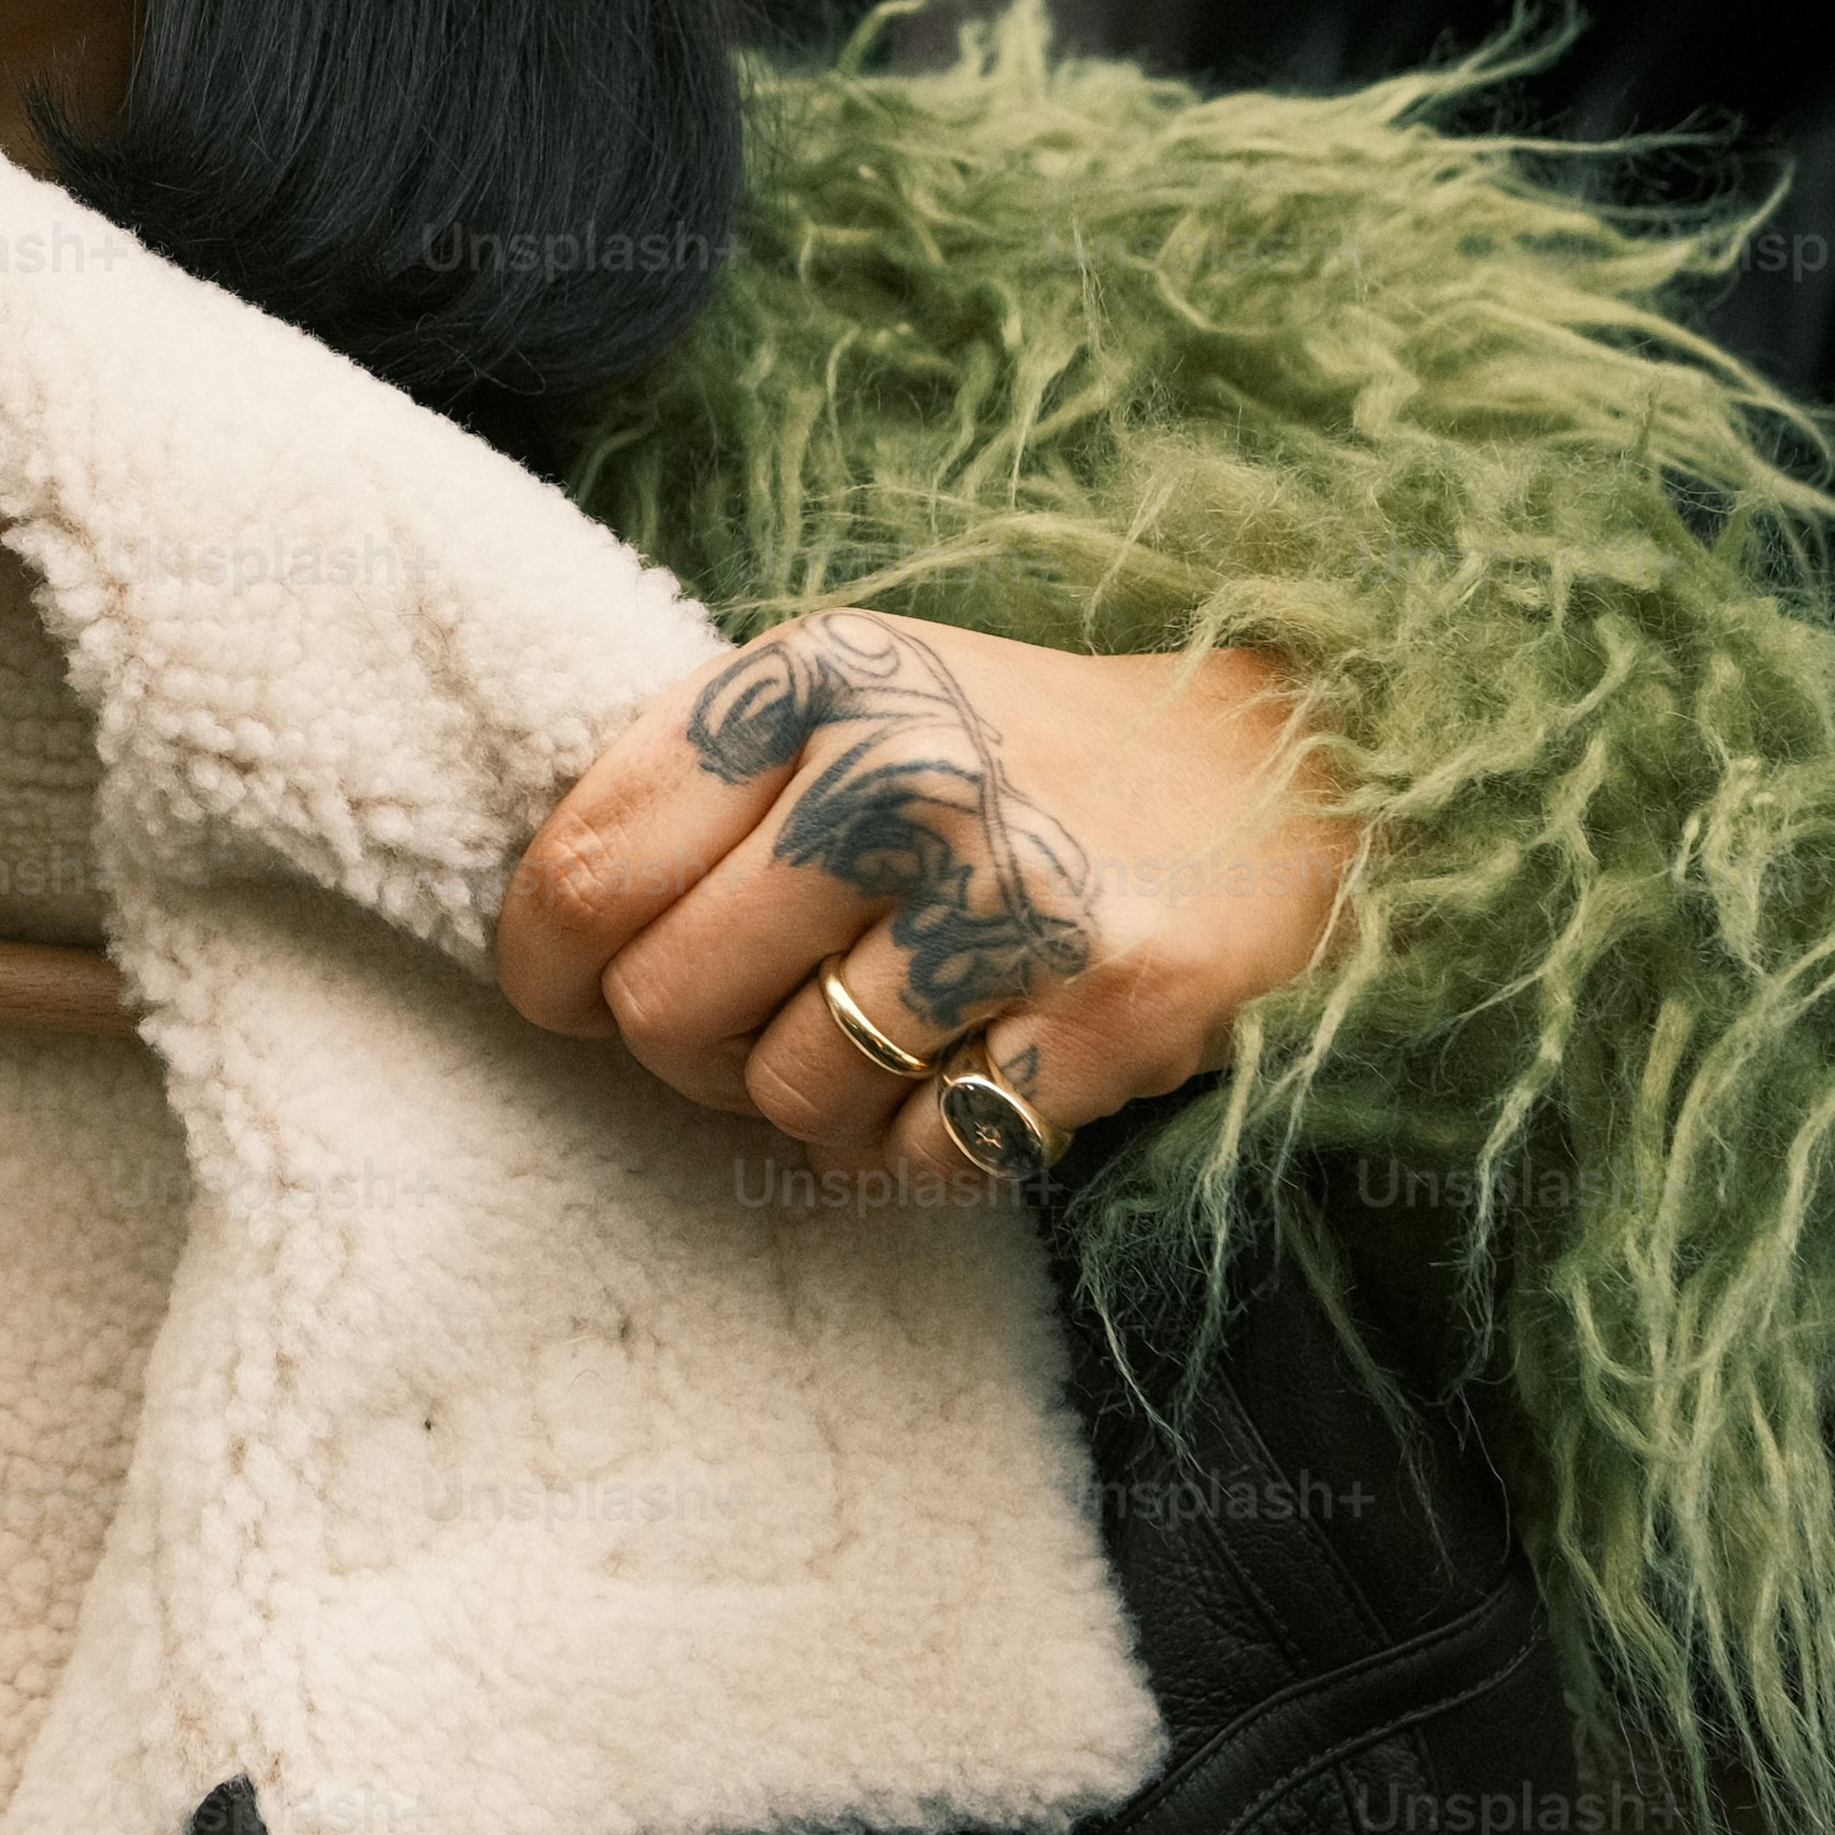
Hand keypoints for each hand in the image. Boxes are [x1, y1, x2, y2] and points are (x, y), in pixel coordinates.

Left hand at [494, 611, 1352, 1190]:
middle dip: (689, 1053)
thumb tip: (547, 936)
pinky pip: (923, 1156)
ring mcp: (1009, 889)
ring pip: (791, 1095)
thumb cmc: (1016, 750)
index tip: (566, 999)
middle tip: (757, 1029)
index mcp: (812, 678)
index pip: (586, 867)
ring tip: (889, 1040)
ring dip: (818, 1106)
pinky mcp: (1107, 1002)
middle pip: (666, 1005)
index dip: (545, 966)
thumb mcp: (850, 698)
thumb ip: (702, 785)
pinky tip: (974, 1070)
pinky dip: (925, 1150)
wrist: (1288, 763)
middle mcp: (901, 769)